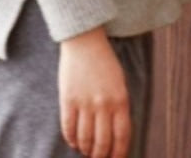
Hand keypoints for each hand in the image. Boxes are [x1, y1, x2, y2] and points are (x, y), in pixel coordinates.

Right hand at [58, 27, 131, 156]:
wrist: (86, 43)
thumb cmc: (105, 64)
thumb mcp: (120, 84)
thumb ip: (119, 107)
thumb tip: (116, 134)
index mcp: (121, 99)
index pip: (122, 135)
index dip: (118, 152)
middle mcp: (104, 104)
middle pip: (103, 141)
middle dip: (101, 155)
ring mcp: (85, 103)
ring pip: (85, 138)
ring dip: (86, 149)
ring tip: (86, 152)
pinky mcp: (67, 101)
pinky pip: (69, 128)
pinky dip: (71, 140)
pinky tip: (74, 142)